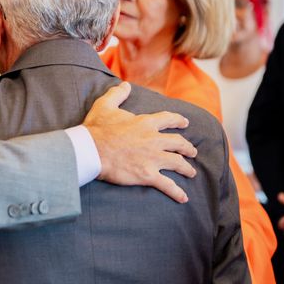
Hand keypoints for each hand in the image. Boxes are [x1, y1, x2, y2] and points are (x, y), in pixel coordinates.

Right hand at [83, 82, 196, 203]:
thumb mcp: (105, 105)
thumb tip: (125, 85)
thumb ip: (117, 94)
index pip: (168, 119)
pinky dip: (177, 192)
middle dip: (187, 148)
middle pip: (178, 143)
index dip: (178, 121)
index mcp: (145, 123)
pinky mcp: (147, 175)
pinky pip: (167, 185)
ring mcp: (152, 158)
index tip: (185, 123)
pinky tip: (183, 198)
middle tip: (192, 151)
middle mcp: (154, 140)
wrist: (91, 150)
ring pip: (177, 163)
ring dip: (186, 168)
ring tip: (191, 172)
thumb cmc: (97, 128)